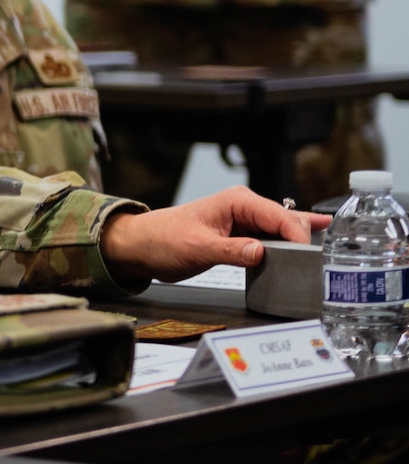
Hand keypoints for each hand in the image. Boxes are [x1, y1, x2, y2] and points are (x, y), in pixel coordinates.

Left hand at [98, 186, 328, 282]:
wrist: (142, 246)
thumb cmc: (162, 240)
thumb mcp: (197, 248)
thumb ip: (230, 251)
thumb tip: (260, 252)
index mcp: (236, 201)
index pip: (280, 216)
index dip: (298, 235)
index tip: (310, 255)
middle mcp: (244, 207)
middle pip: (287, 221)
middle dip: (304, 238)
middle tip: (320, 262)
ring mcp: (244, 220)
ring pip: (282, 230)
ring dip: (298, 242)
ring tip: (323, 258)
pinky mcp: (241, 235)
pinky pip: (272, 237)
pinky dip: (289, 242)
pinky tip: (315, 235)